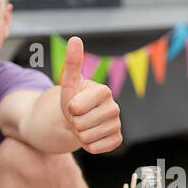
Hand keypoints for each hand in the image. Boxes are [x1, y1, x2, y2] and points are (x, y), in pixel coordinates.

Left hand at [60, 36, 121, 152]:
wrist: (79, 119)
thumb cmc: (73, 99)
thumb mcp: (69, 82)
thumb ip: (72, 62)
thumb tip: (75, 38)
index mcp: (104, 91)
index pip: (76, 108)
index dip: (70, 109)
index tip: (73, 104)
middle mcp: (115, 107)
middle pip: (81, 125)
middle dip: (74, 123)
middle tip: (78, 117)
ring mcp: (117, 124)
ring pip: (87, 138)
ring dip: (80, 135)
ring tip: (83, 126)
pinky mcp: (117, 139)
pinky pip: (96, 148)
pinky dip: (89, 146)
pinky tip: (91, 136)